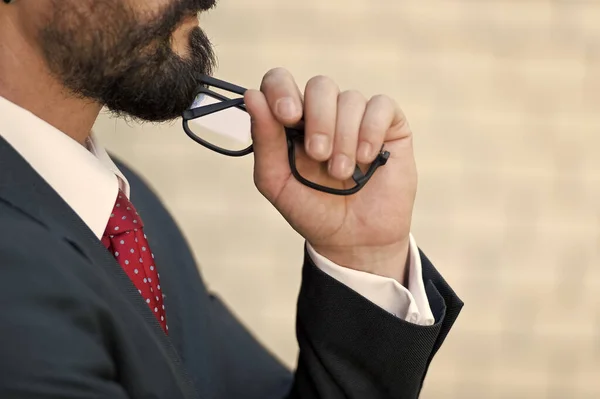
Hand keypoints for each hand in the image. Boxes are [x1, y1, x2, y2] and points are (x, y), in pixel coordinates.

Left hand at [245, 68, 416, 282]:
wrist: (353, 239)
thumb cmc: (312, 209)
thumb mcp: (278, 182)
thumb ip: (264, 141)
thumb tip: (251, 96)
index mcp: (291, 120)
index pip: (280, 82)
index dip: (282, 90)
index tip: (287, 116)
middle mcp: (324, 112)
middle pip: (320, 85)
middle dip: (319, 120)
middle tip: (318, 155)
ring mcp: (357, 116)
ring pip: (350, 98)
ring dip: (344, 138)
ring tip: (341, 172)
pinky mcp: (389, 125)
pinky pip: (381, 106)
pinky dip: (371, 131)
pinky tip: (368, 159)